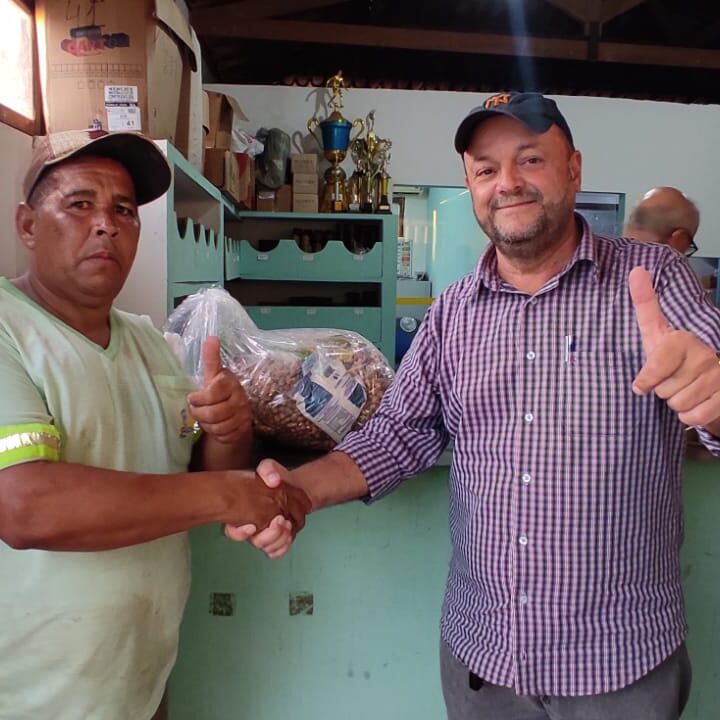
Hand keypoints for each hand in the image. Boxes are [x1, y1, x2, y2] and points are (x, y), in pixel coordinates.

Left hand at [187, 336, 251, 443]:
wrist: (235, 414)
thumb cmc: (219, 392)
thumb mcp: (213, 376)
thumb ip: (211, 359)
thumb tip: (211, 338)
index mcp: (231, 383)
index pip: (215, 391)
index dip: (199, 398)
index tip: (192, 397)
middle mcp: (240, 399)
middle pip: (213, 412)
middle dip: (199, 413)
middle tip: (196, 409)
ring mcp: (242, 415)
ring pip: (217, 425)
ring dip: (206, 423)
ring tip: (204, 417)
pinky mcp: (242, 430)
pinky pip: (223, 435)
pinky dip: (214, 433)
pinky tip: (213, 426)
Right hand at [223, 469, 310, 542]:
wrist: (292, 486)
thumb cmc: (276, 478)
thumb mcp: (269, 467)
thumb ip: (268, 469)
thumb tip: (273, 481)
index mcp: (241, 512)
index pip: (232, 531)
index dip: (239, 533)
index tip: (251, 526)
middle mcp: (250, 526)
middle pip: (254, 541)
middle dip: (268, 535)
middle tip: (280, 520)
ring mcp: (262, 535)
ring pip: (267, 548)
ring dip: (279, 538)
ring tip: (288, 523)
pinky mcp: (275, 540)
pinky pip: (277, 551)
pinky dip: (284, 545)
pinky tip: (289, 534)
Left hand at [630, 266, 719, 427]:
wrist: (710, 376)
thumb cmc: (673, 354)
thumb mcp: (655, 330)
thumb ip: (645, 303)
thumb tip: (636, 271)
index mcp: (683, 340)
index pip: (656, 367)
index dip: (646, 380)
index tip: (641, 383)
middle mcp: (705, 356)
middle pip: (664, 391)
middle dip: (662, 390)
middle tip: (671, 379)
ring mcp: (718, 376)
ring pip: (679, 405)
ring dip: (676, 402)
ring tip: (684, 387)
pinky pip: (695, 417)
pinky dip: (689, 416)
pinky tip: (695, 401)